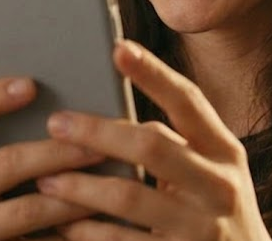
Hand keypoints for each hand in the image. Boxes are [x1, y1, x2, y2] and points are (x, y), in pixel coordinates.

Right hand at [0, 77, 104, 240]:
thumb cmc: (7, 194)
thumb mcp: (1, 164)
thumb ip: (21, 136)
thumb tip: (75, 106)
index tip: (31, 85)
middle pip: (7, 162)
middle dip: (59, 153)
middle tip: (99, 146)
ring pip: (27, 209)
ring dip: (73, 197)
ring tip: (108, 186)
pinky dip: (69, 234)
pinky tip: (96, 224)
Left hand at [34, 41, 271, 239]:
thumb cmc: (216, 209)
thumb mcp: (212, 171)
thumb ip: (177, 144)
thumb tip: (109, 116)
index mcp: (225, 151)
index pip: (188, 102)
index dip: (153, 73)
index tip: (118, 48)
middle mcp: (219, 185)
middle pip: (151, 146)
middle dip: (97, 132)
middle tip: (55, 123)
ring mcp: (202, 226)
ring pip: (130, 196)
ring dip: (81, 186)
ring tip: (46, 177)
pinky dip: (90, 231)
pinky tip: (65, 224)